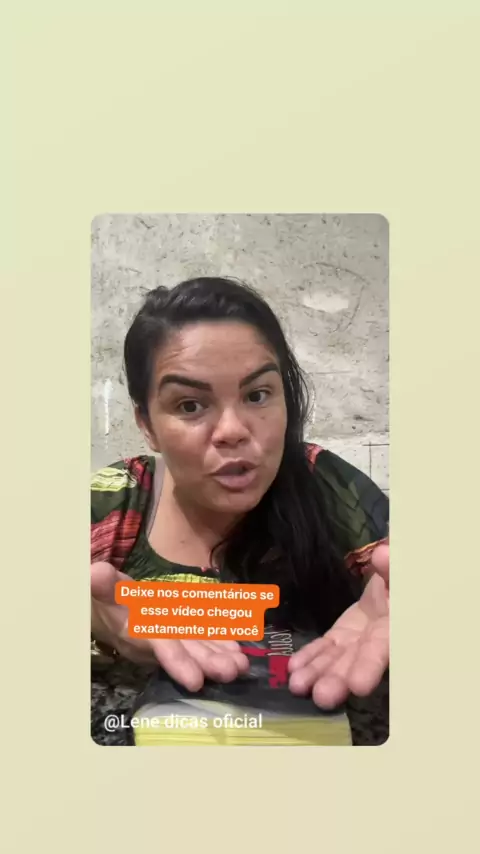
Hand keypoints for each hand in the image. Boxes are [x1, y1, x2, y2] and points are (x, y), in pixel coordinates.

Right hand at [91, 561, 249, 690]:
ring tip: (241, 665)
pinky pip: (201, 638)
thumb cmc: (107, 597)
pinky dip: (219, 642)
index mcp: (137, 631)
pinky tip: (238, 648)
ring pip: (196, 648)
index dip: (176, 662)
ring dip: (218, 656)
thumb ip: (103, 583)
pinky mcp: (181, 631)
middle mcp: (156, 641)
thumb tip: (93, 572)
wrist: (106, 609)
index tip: (195, 681)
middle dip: (207, 662)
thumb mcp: (104, 588)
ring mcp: (171, 638)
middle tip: (232, 671)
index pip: (158, 646)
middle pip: (184, 653)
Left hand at [288, 543, 388, 708]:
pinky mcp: (341, 637)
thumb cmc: (399, 576)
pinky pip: (325, 648)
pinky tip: (293, 668)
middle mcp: (377, 641)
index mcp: (395, 626)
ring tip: (297, 686)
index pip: (382, 648)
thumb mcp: (400, 571)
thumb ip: (391, 566)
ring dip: (317, 673)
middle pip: (357, 662)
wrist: (391, 581)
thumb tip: (382, 554)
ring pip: (337, 659)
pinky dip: (310, 658)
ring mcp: (357, 642)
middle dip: (338, 679)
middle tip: (322, 697)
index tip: (358, 685)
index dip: (370, 666)